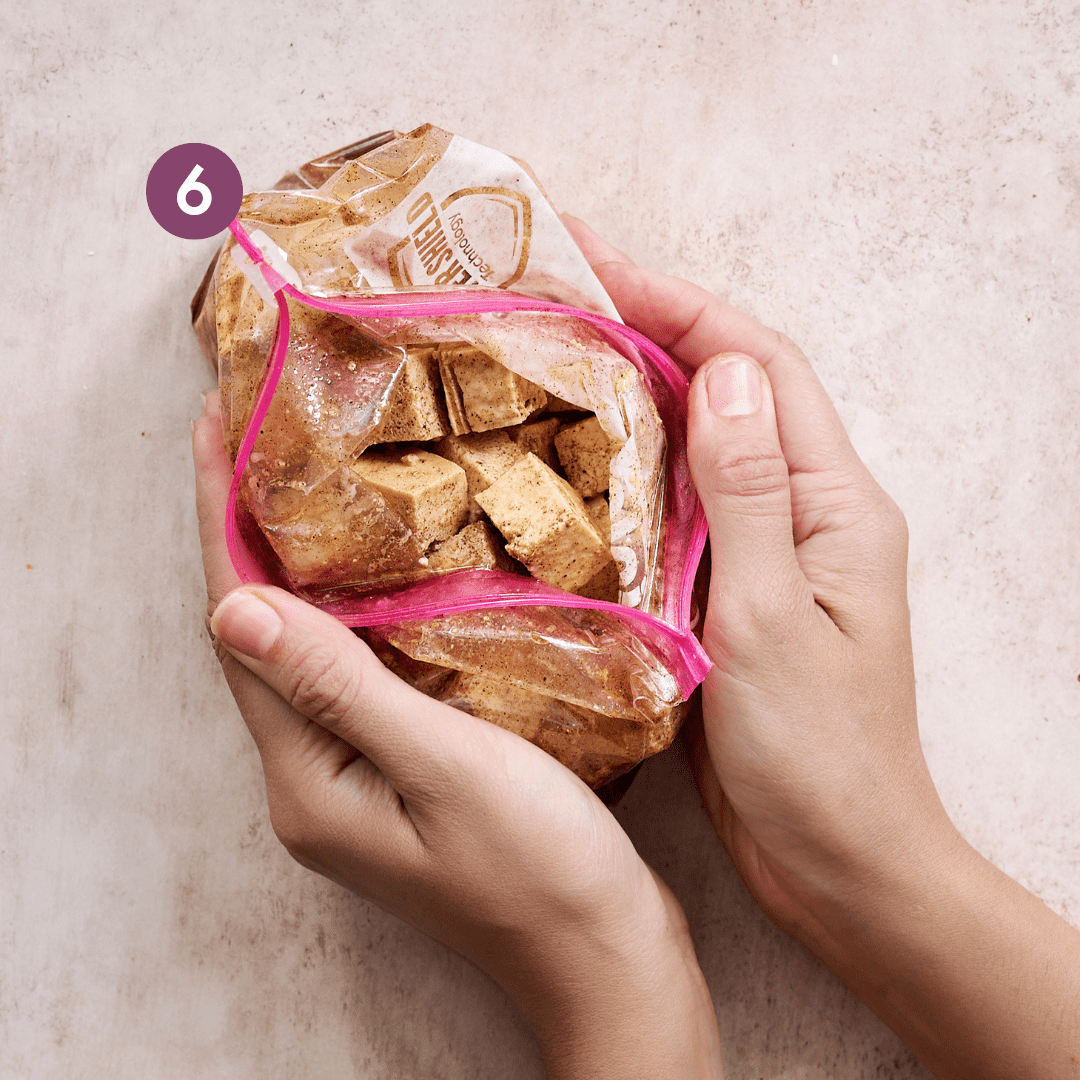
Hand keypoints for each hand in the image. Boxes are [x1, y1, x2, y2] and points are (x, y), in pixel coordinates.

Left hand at [192, 392, 723, 1079]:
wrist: (603, 954)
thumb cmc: (540, 868)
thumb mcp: (443, 767)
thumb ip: (340, 687)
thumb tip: (235, 605)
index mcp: (305, 780)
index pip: (241, 630)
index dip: (222, 526)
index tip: (216, 430)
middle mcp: (310, 780)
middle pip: (260, 637)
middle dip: (248, 534)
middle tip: (254, 438)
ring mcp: (350, 781)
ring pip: (304, 652)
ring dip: (294, 566)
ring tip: (299, 479)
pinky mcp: (392, 775)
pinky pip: (349, 674)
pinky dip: (347, 611)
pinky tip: (373, 571)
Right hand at [563, 214, 1079, 1079]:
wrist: (842, 862)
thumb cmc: (818, 757)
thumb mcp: (775, 621)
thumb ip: (751, 497)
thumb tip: (731, 372)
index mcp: (836, 504)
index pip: (760, 365)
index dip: (680, 303)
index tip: (597, 263)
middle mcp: (809, 512)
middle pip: (733, 388)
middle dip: (653, 327)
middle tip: (560, 294)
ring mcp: (772, 551)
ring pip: (703, 444)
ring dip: (639, 393)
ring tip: (555, 357)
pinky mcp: (737, 591)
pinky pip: (684, 508)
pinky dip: (635, 471)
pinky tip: (577, 465)